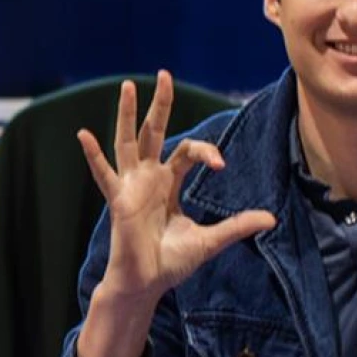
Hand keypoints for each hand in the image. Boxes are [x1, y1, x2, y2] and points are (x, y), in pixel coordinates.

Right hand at [83, 70, 275, 302]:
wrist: (147, 283)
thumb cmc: (171, 261)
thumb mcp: (209, 240)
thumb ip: (236, 226)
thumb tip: (271, 219)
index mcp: (168, 182)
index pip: (187, 151)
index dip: (206, 151)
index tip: (220, 164)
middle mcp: (148, 177)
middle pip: (154, 132)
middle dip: (160, 104)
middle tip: (165, 74)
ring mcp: (131, 185)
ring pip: (128, 141)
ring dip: (127, 114)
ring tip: (127, 86)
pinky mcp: (118, 199)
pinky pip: (103, 174)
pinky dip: (93, 155)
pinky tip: (84, 135)